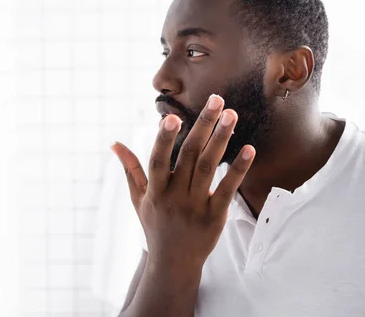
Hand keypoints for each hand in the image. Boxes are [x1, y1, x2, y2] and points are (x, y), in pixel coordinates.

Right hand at [111, 95, 254, 268]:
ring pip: (208, 167)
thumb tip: (115, 144)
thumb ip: (130, 169)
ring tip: (231, 115)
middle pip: (189, 156)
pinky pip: (228, 189)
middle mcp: (174, 197)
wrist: (174, 263)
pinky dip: (238, 169)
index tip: (172, 117)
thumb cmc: (154, 226)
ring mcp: (195, 207)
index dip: (163, 139)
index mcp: (154, 191)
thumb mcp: (138, 199)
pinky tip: (248, 149)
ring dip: (221, 139)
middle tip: (217, 100)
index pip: (157, 161)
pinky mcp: (215, 216)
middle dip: (203, 125)